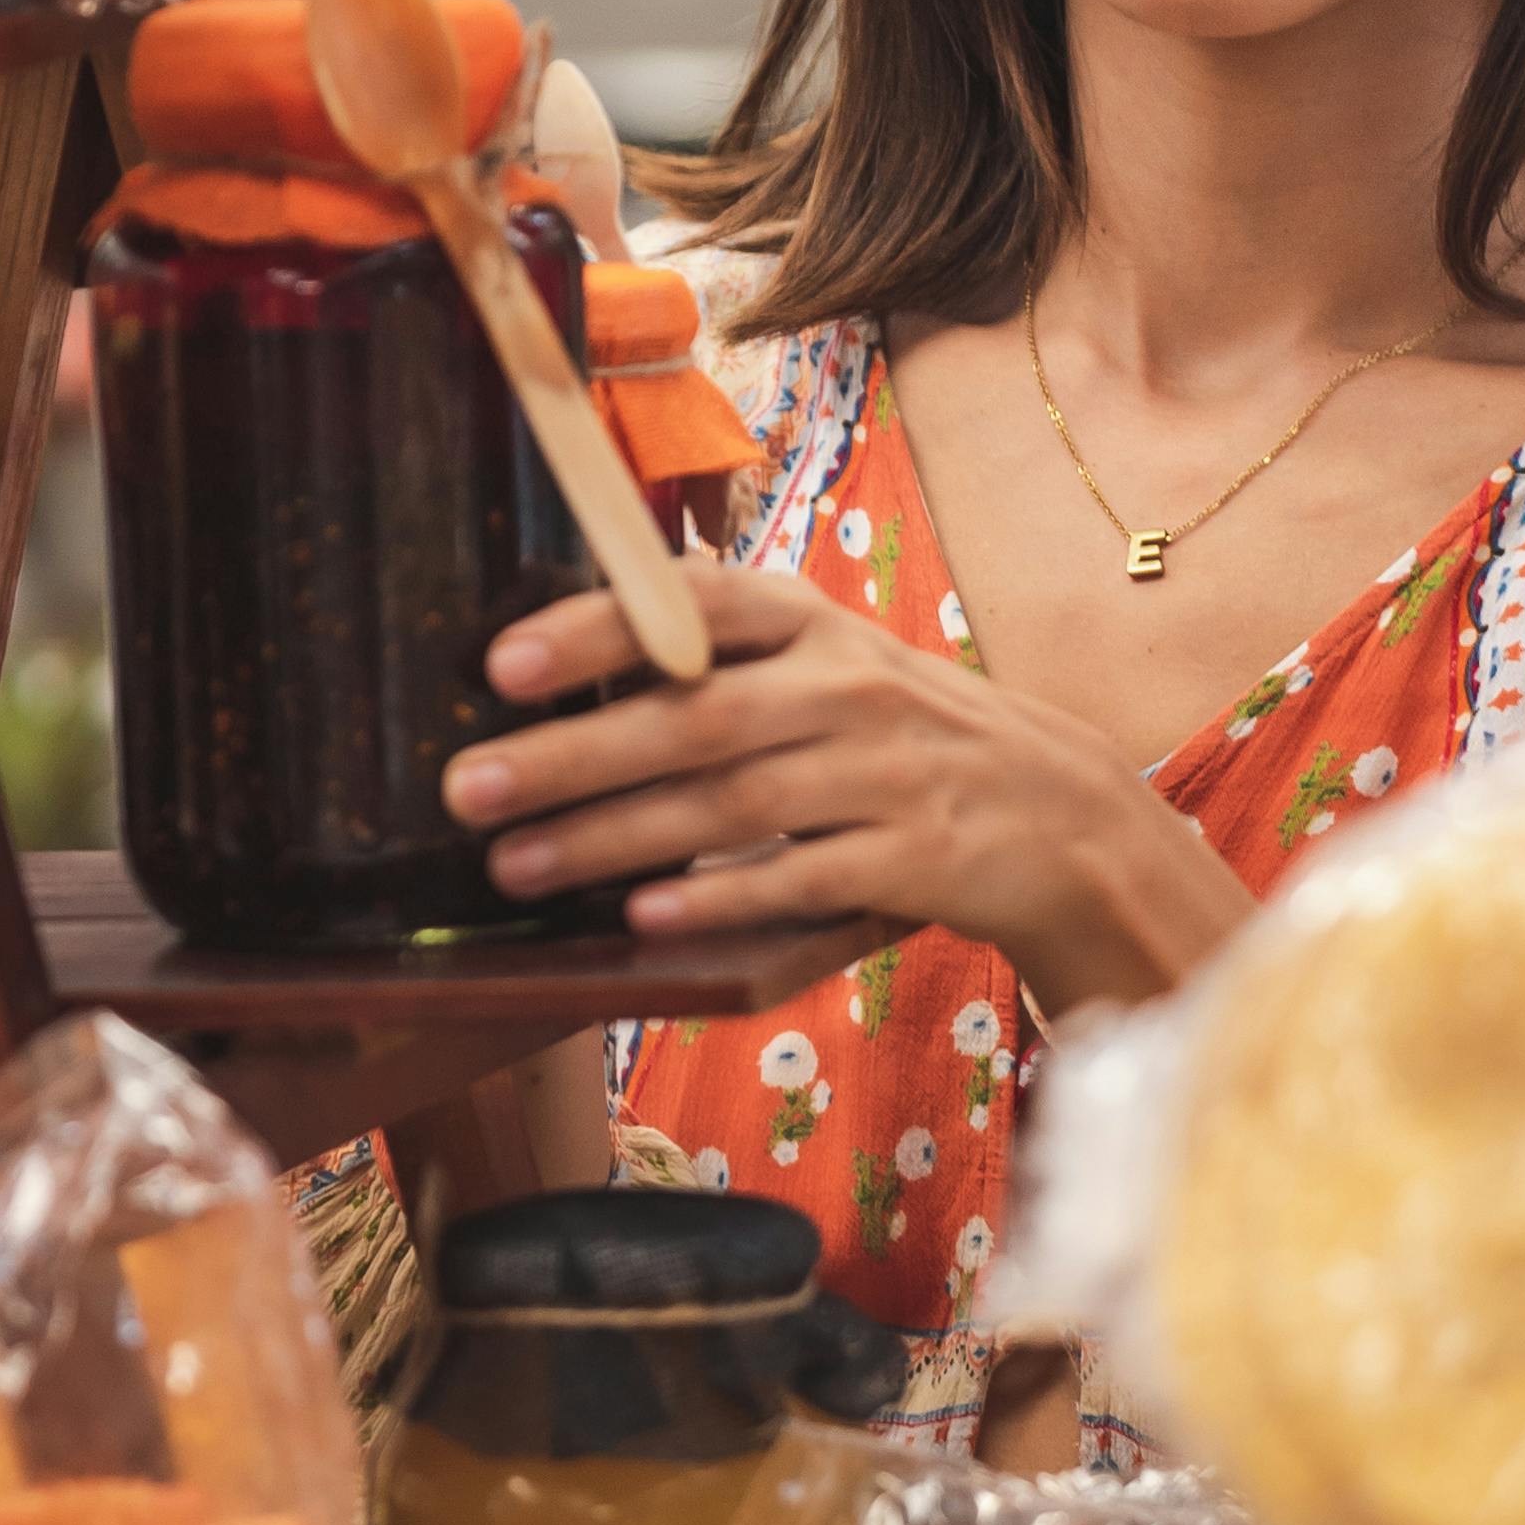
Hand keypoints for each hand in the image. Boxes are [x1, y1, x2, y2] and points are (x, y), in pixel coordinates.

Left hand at [441, 564, 1250, 1016]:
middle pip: (693, 717)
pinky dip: (722, 897)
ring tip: (516, 865)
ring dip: (614, 837)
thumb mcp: (823, 669)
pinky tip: (645, 918)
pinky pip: (801, 877)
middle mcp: (847, 685)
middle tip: (468, 787)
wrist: (1056, 813)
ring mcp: (886, 772)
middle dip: (572, 754)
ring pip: (731, 803)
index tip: (501, 663)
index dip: (599, 627)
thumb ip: (717, 666)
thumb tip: (546, 686)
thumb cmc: (897, 739)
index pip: (695, 606)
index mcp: (811, 625)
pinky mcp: (916, 856)